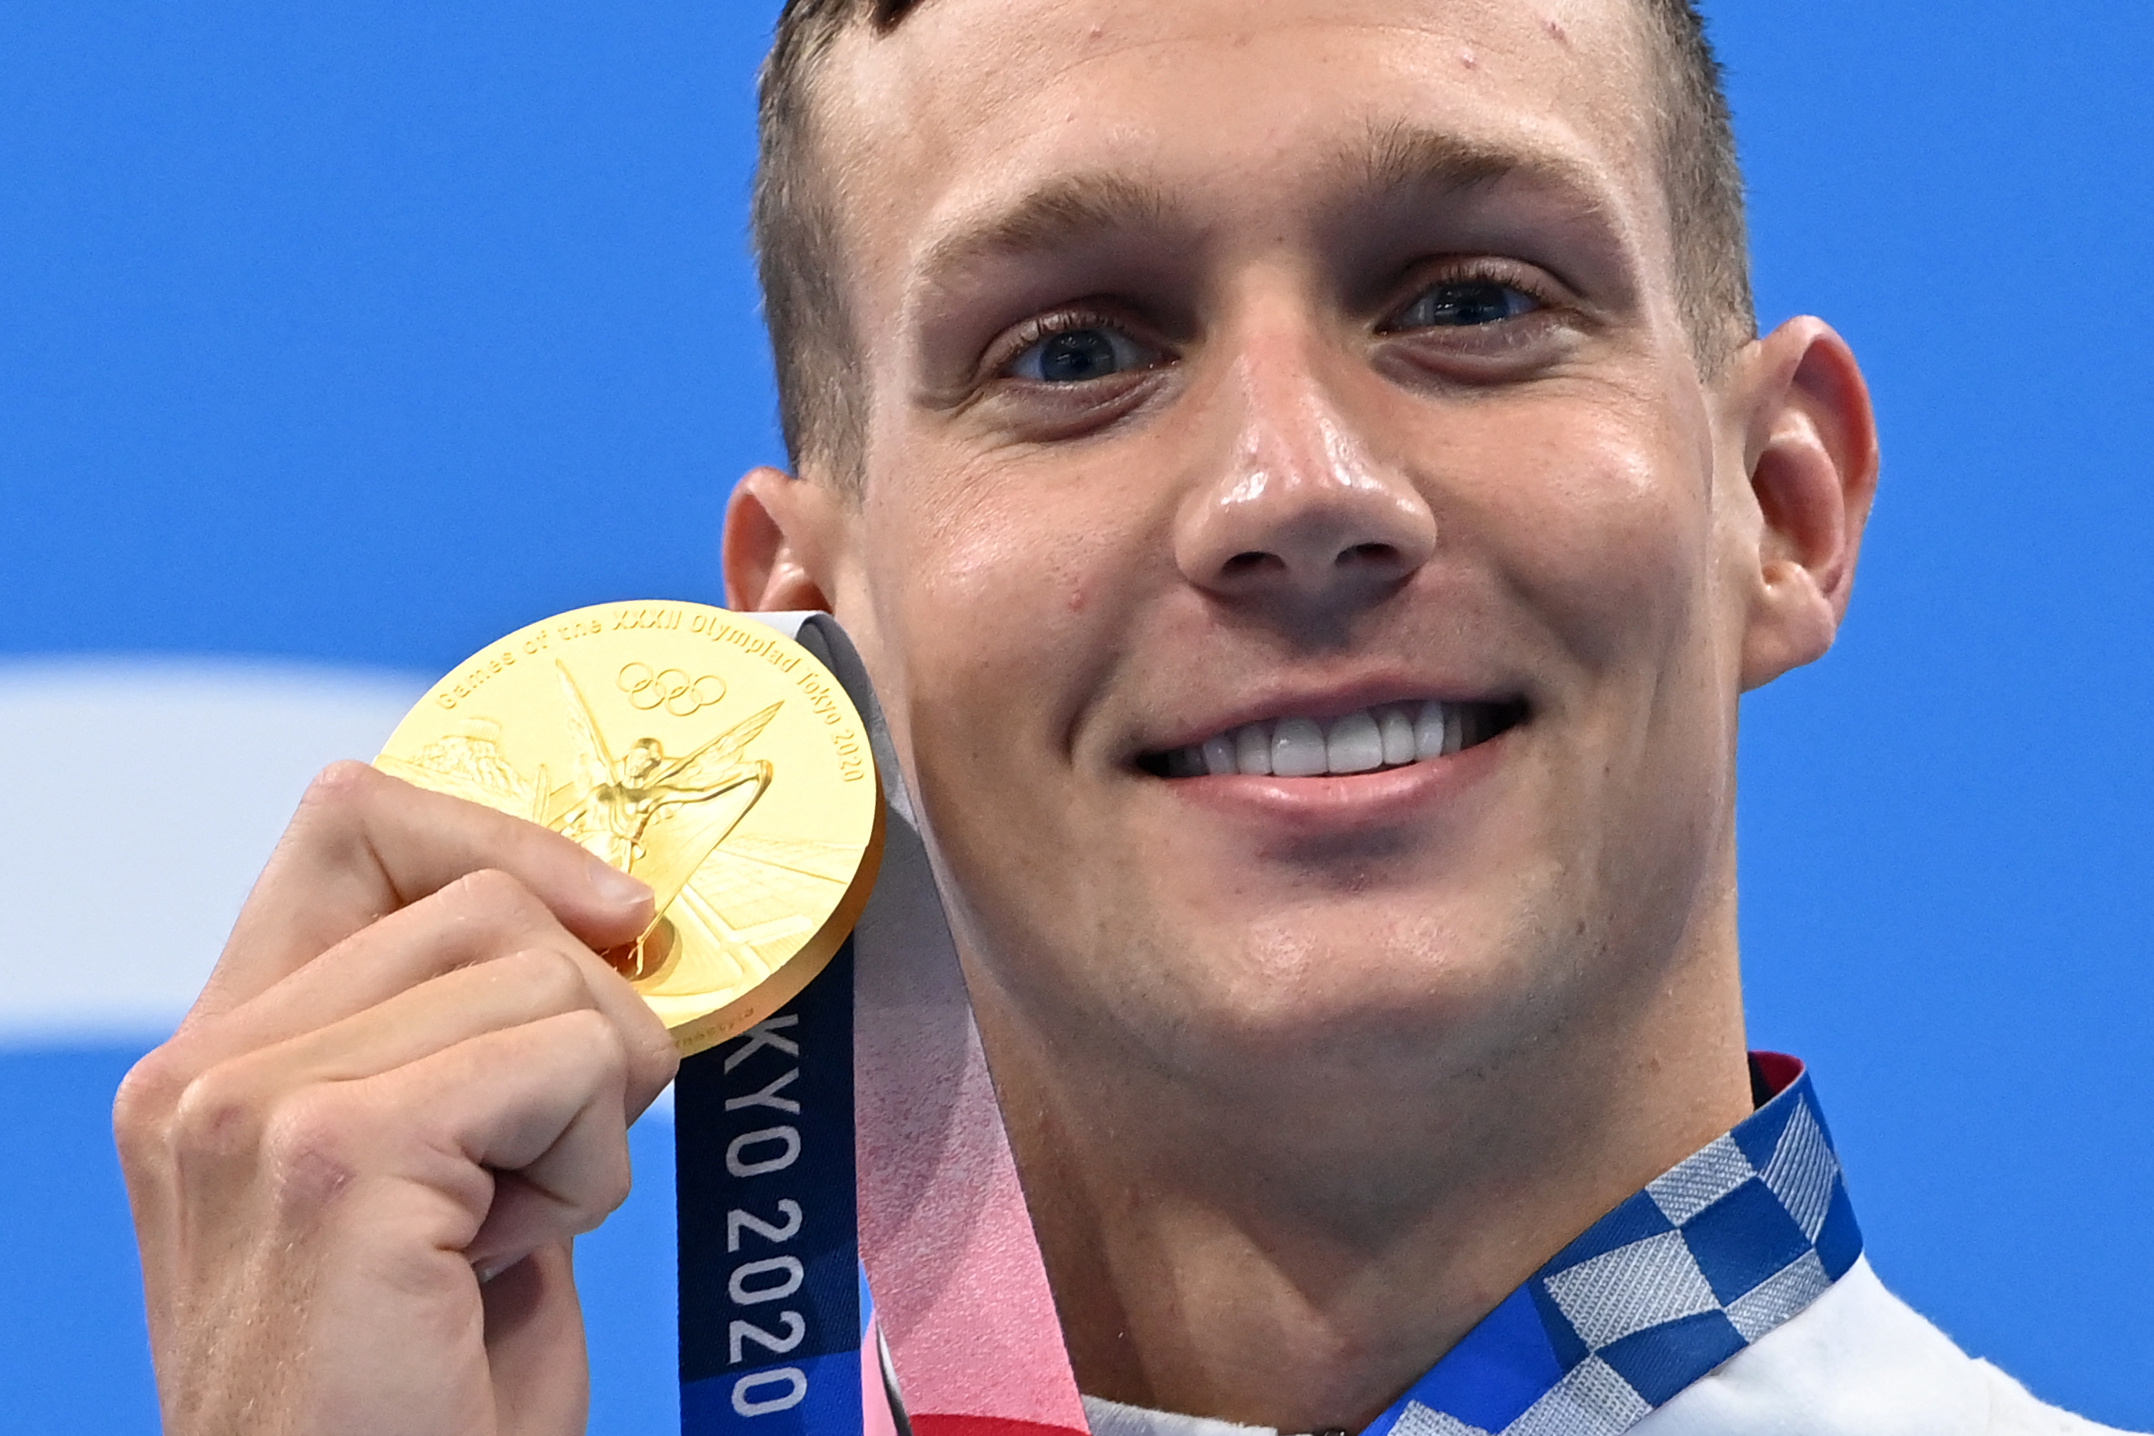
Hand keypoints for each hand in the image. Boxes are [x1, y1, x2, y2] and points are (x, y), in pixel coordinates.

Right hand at [114, 761, 679, 1435]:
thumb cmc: (422, 1397)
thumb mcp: (445, 1183)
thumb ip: (476, 1047)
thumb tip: (607, 920)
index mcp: (222, 1056)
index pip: (356, 823)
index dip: (507, 839)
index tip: (611, 918)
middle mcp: (206, 1066)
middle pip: (487, 896)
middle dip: (586, 1019)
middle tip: (550, 1163)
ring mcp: (251, 1104)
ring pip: (542, 967)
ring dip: (593, 1104)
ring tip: (514, 1229)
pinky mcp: (331, 1156)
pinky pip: (568, 1063)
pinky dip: (592, 1161)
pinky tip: (516, 1256)